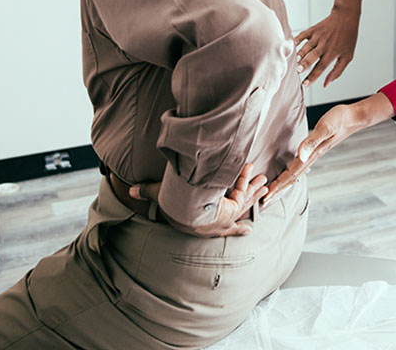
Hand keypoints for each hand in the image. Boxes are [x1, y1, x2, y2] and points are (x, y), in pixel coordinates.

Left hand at [130, 163, 267, 237]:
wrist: (188, 213)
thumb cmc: (175, 212)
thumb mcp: (160, 197)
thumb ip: (147, 191)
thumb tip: (129, 191)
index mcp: (206, 225)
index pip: (222, 227)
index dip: (235, 229)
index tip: (247, 229)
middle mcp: (220, 221)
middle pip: (241, 210)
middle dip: (252, 202)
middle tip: (264, 196)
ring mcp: (229, 213)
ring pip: (246, 200)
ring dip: (256, 190)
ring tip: (266, 183)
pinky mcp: (234, 204)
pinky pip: (242, 189)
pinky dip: (246, 178)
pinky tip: (250, 167)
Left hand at [262, 93, 394, 206]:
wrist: (354, 117)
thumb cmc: (340, 120)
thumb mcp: (325, 128)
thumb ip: (311, 142)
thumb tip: (299, 155)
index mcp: (312, 154)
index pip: (291, 175)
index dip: (278, 186)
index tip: (267, 198)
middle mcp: (312, 157)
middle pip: (292, 178)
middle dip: (278, 190)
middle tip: (264, 201)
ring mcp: (314, 154)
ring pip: (295, 172)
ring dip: (283, 183)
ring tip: (273, 191)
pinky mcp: (315, 148)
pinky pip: (299, 165)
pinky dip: (291, 172)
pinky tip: (289, 173)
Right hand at [295, 0, 361, 86]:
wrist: (346, 17)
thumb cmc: (348, 38)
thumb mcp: (348, 56)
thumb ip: (337, 71)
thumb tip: (326, 84)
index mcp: (333, 52)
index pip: (321, 67)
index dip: (313, 76)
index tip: (305, 84)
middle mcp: (325, 45)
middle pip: (313, 56)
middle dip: (305, 64)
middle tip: (297, 71)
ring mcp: (318, 36)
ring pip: (307, 47)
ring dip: (300, 54)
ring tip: (294, 61)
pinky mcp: (314, 29)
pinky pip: (303, 35)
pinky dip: (296, 40)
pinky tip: (292, 45)